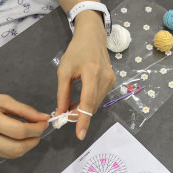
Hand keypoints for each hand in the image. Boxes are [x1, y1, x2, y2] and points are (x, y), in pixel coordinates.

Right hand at [0, 88, 49, 159]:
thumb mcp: (1, 99)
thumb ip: (24, 110)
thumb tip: (43, 118)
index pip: (20, 131)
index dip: (37, 129)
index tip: (44, 123)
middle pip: (17, 148)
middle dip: (33, 141)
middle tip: (38, 131)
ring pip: (11, 154)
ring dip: (24, 145)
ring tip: (25, 133)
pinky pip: (1, 155)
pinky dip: (11, 147)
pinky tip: (9, 137)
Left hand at [56, 11, 114, 140]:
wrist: (93, 37)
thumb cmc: (76, 51)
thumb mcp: (64, 71)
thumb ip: (63, 94)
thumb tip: (60, 113)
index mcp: (91, 72)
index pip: (88, 101)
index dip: (83, 119)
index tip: (80, 135)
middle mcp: (105, 78)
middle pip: (92, 105)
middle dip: (78, 114)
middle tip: (63, 115)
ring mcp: (111, 80)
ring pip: (96, 103)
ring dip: (83, 108)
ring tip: (69, 105)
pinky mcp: (112, 81)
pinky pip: (99, 97)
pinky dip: (89, 102)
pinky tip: (80, 99)